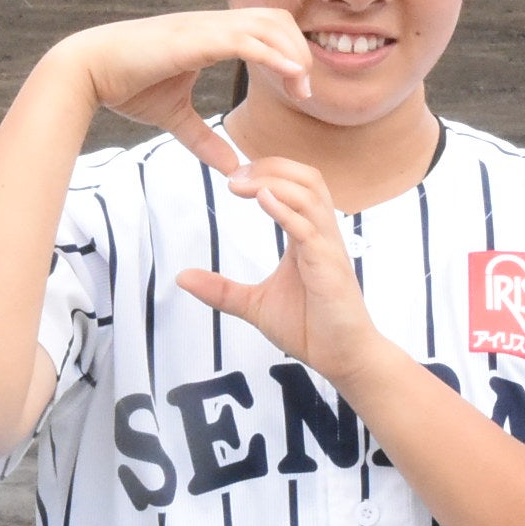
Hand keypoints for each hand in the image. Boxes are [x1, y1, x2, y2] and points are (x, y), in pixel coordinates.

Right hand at [51, 10, 314, 175]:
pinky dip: (273, 54)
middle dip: (299, 50)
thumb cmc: (126, 84)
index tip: (299, 88)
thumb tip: (231, 168)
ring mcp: (205, 28)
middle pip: (277, 19)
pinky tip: (289, 74)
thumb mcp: (175, 117)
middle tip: (304, 90)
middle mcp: (212, 25)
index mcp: (210, 35)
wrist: (87, 69)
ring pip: (268, 25)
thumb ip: (204, 139)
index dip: (289, 51)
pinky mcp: (196, 40)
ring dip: (292, 53)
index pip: (266, 28)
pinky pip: (246, 40)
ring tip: (301, 87)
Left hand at [175, 156, 388, 385]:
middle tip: (234, 175)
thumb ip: (222, 290)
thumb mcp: (255, 305)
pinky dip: (286, 211)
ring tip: (241, 185)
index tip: (232, 177)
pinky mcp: (329, 268)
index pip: (297, 185)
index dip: (267, 172)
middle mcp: (321, 235)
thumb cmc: (310, 328)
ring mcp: (328, 249)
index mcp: (308, 236)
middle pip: (307, 178)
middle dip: (271, 167)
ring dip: (274, 183)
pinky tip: (264, 201)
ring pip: (310, 196)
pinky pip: (309, 230)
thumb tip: (182, 278)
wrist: (343, 358)